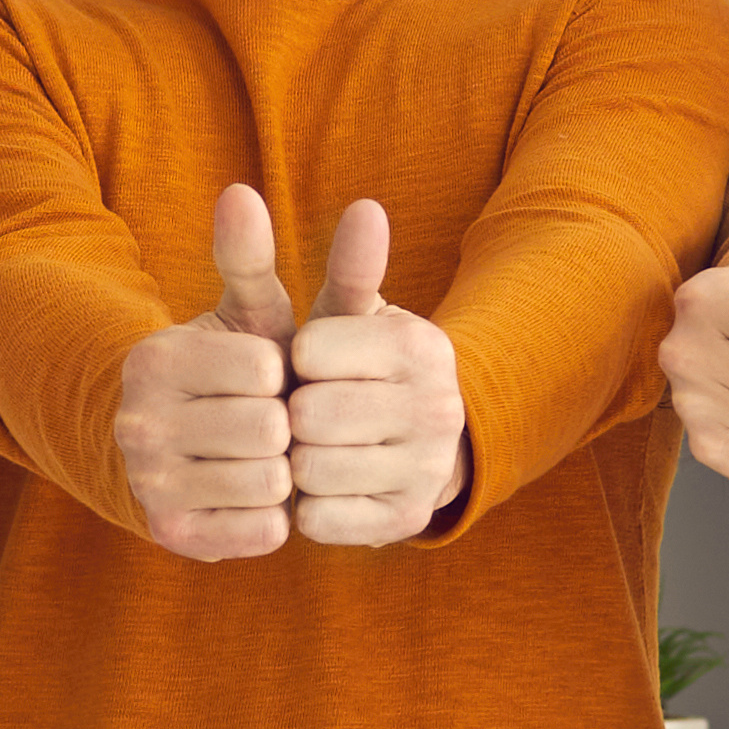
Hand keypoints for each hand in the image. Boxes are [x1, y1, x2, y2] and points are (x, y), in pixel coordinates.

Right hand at [109, 183, 301, 559]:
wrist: (185, 453)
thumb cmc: (236, 373)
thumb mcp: (247, 312)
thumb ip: (251, 256)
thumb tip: (240, 192)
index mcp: (155, 359)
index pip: (263, 370)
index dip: (283, 375)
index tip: (268, 378)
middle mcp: (139, 422)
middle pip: (269, 428)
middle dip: (288, 425)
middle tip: (273, 423)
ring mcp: (150, 483)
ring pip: (268, 479)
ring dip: (285, 470)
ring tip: (268, 457)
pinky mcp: (172, 535)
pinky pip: (263, 528)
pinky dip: (276, 514)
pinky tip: (259, 496)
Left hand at [279, 196, 462, 545]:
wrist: (411, 444)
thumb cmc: (358, 366)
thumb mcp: (348, 312)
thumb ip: (345, 263)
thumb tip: (366, 207)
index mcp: (419, 345)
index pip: (309, 353)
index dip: (295, 361)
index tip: (312, 365)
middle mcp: (436, 407)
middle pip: (308, 415)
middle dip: (292, 412)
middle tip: (309, 410)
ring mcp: (425, 470)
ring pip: (310, 469)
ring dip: (296, 460)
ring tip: (316, 446)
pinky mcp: (404, 521)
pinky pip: (318, 519)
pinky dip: (306, 504)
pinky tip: (324, 485)